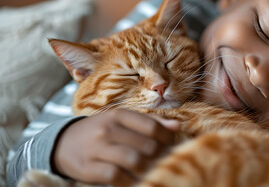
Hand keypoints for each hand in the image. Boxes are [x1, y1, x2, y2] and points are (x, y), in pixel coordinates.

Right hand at [52, 108, 179, 186]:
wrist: (63, 143)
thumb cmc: (102, 131)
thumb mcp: (122, 121)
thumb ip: (150, 123)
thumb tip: (177, 126)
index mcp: (119, 115)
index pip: (152, 126)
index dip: (167, 139)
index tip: (170, 146)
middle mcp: (108, 129)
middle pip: (146, 146)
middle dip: (159, 157)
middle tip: (164, 163)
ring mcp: (96, 148)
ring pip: (133, 160)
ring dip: (147, 170)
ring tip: (151, 172)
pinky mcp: (88, 167)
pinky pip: (115, 176)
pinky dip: (128, 182)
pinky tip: (133, 181)